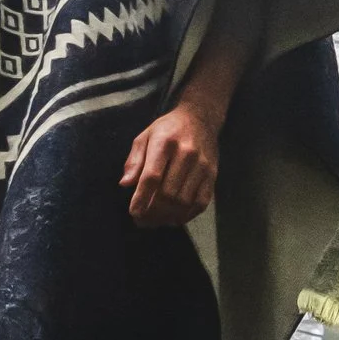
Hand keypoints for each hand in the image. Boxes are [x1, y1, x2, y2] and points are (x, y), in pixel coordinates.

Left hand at [123, 96, 221, 227]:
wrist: (200, 118)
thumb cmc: (168, 129)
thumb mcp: (145, 137)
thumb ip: (134, 160)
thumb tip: (125, 184)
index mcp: (165, 142)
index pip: (152, 176)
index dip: (142, 198)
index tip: (134, 212)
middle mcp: (186, 153)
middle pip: (168, 193)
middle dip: (153, 212)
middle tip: (143, 220)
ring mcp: (202, 165)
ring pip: (184, 201)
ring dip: (168, 217)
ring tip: (156, 221)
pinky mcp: (212, 174)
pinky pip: (201, 202)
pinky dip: (187, 215)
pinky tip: (175, 218)